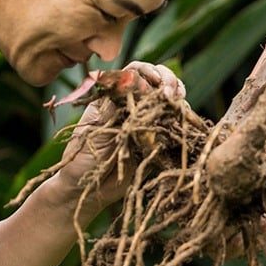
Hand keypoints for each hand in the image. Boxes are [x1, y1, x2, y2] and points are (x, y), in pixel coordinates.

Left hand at [57, 62, 186, 216]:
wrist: (89, 192)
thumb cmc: (83, 159)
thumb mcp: (95, 131)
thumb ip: (112, 109)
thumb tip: (129, 84)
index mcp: (112, 98)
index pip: (132, 73)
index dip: (146, 72)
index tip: (153, 82)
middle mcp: (131, 105)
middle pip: (154, 80)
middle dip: (166, 80)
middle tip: (170, 91)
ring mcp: (145, 120)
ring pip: (167, 98)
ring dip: (176, 95)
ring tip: (178, 100)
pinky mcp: (157, 138)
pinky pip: (173, 123)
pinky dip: (180, 116)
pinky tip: (182, 116)